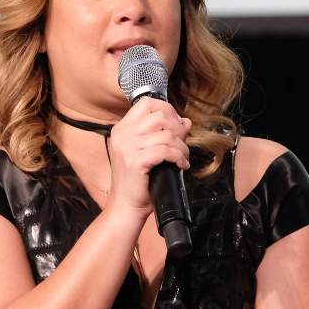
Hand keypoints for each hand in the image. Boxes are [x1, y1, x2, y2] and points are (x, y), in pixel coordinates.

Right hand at [106, 97, 191, 216]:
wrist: (126, 206)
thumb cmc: (138, 181)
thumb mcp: (147, 152)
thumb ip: (162, 134)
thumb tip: (186, 122)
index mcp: (122, 129)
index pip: (147, 103)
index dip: (167, 110)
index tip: (176, 125)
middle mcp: (122, 135)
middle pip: (160, 116)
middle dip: (178, 128)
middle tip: (182, 143)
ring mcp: (127, 148)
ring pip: (167, 135)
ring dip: (182, 146)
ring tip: (182, 157)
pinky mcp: (135, 161)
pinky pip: (166, 151)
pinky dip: (179, 157)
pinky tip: (180, 165)